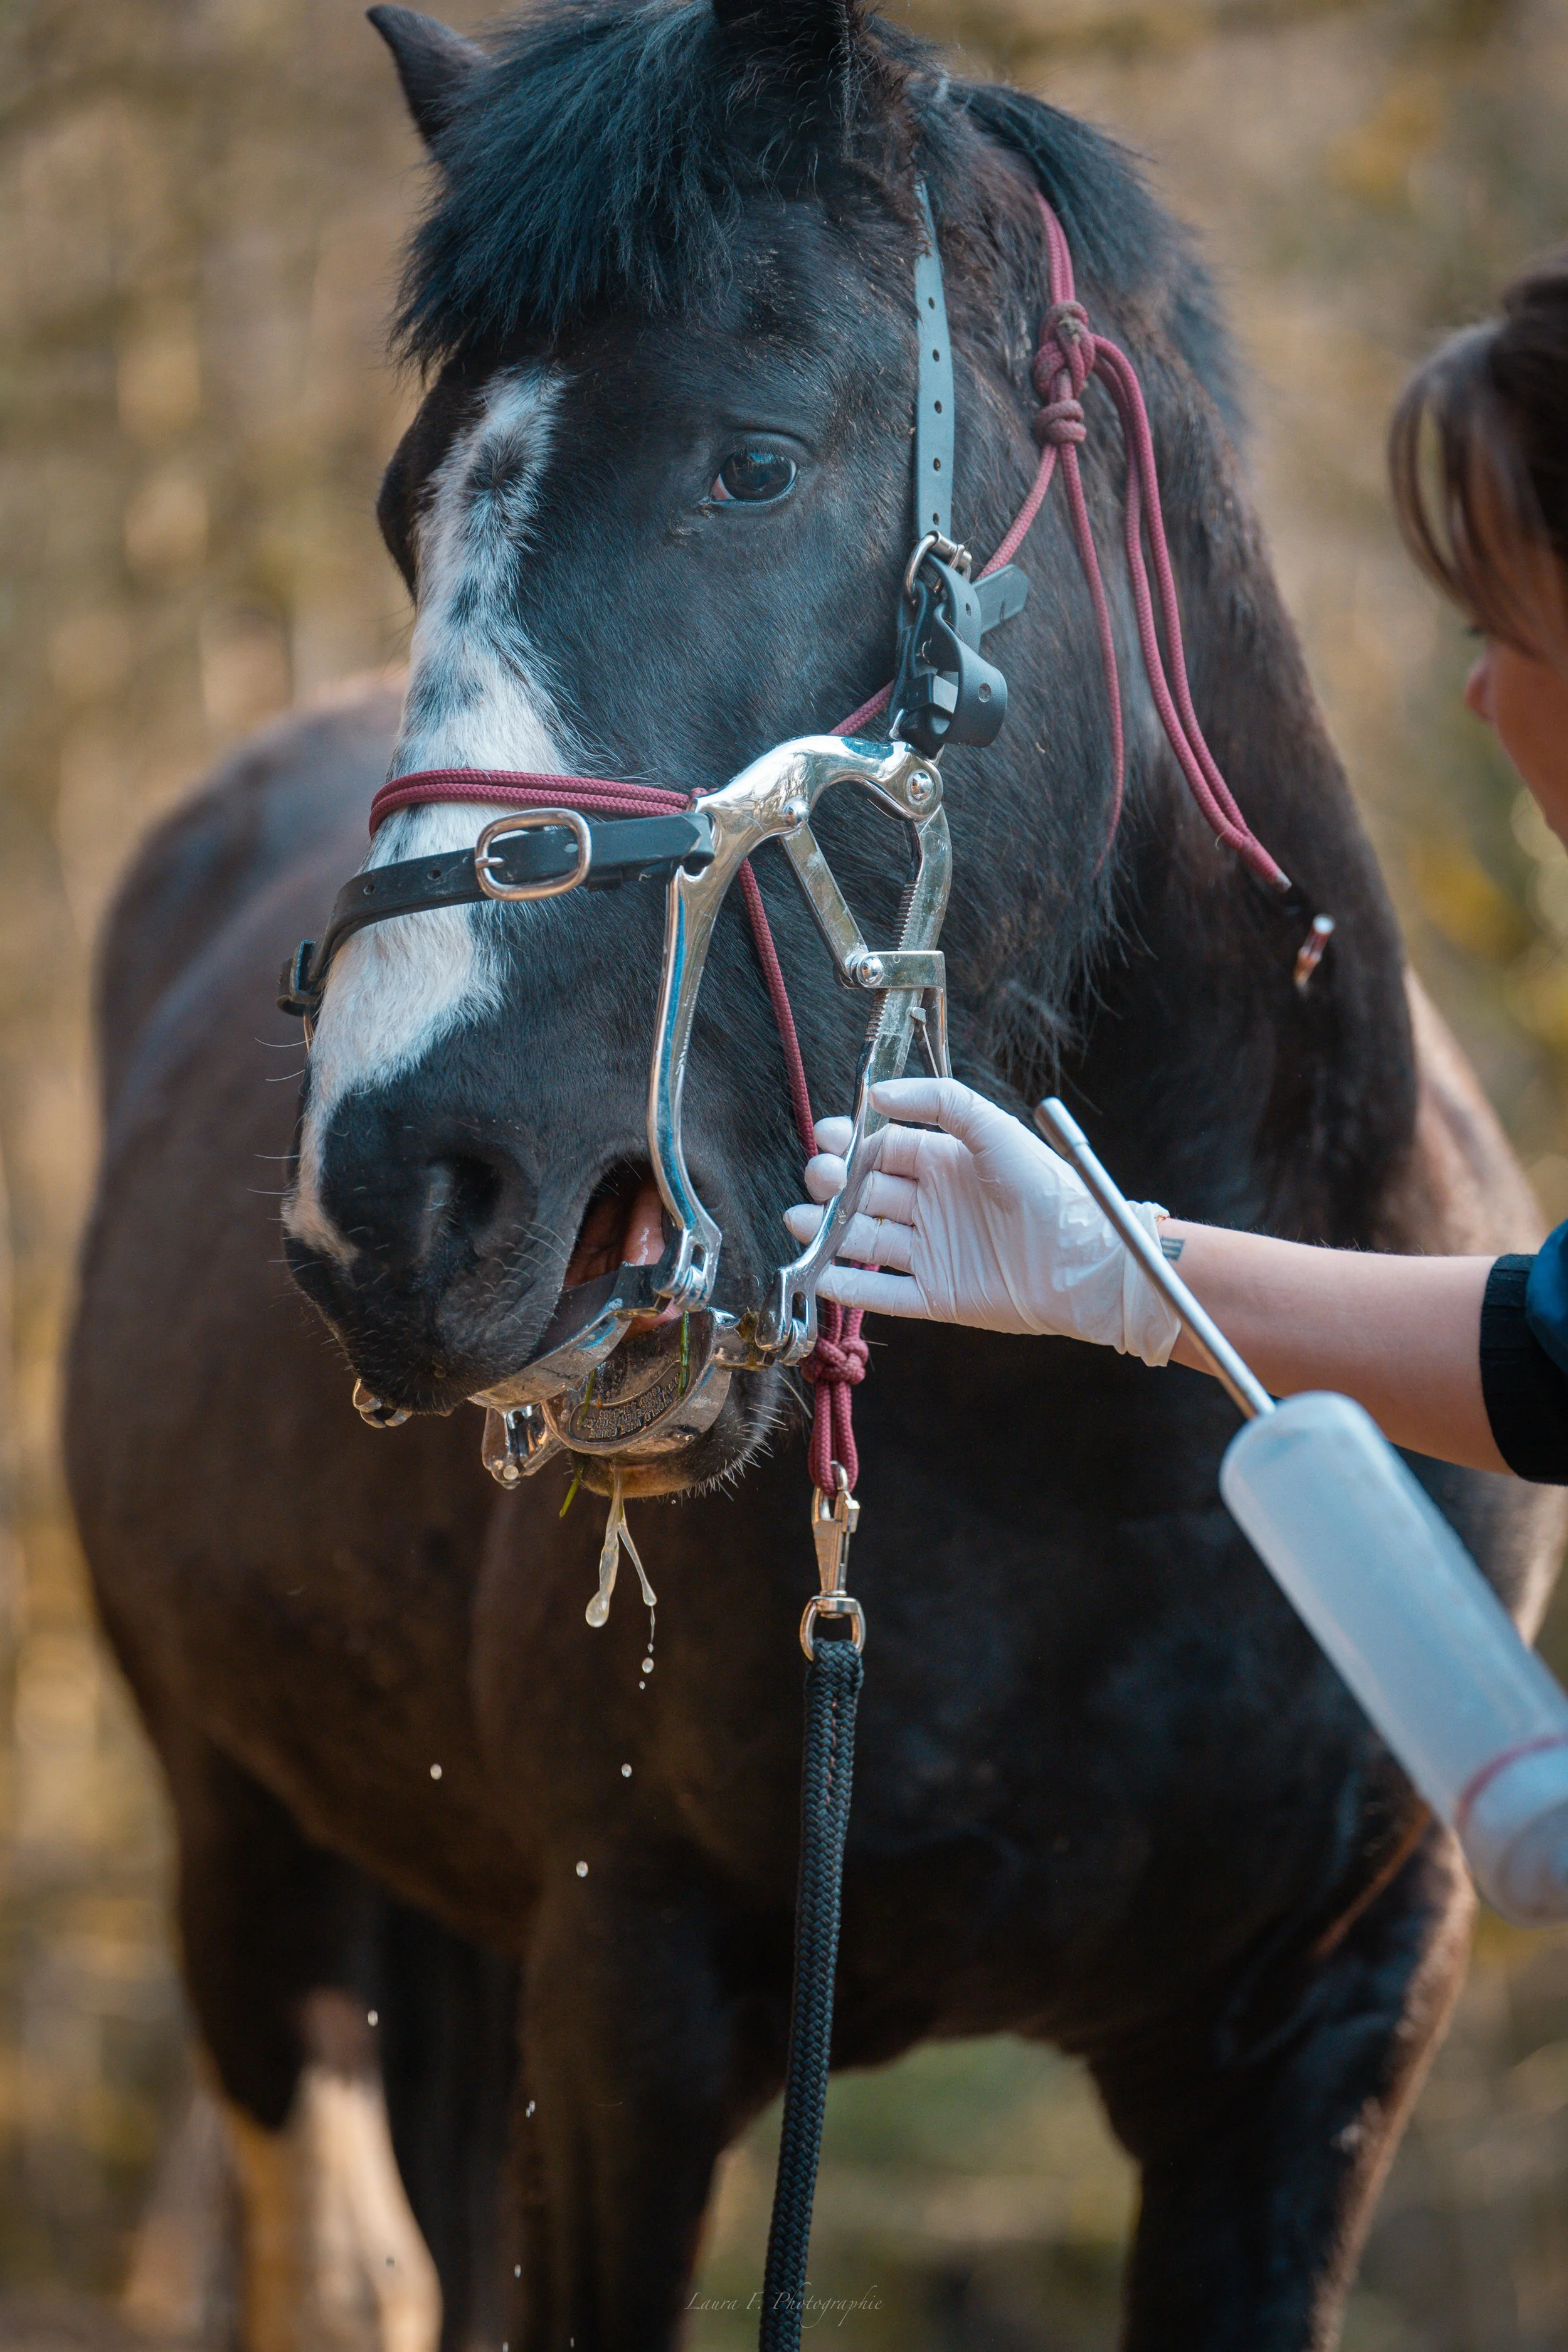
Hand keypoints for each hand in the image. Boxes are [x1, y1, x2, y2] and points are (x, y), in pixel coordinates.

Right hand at [782, 1076, 1180, 1364]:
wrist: (1084, 1262)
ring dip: (827, 1232)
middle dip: (834, 1184)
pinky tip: (819, 1273)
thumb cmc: (1049, 1190)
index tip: (828, 1139)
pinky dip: (846, 1286)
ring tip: (800, 1220)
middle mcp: (932, 1206)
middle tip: (820, 1179)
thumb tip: (877, 1092)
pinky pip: (880, 1292)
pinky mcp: (934, 1296)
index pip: (882, 1150)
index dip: (851, 1144)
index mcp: (944, 1163)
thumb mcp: (994, 1129)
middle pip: (865, 1193)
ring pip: (864, 1240)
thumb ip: (939, 1102)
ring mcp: (931, 1252)